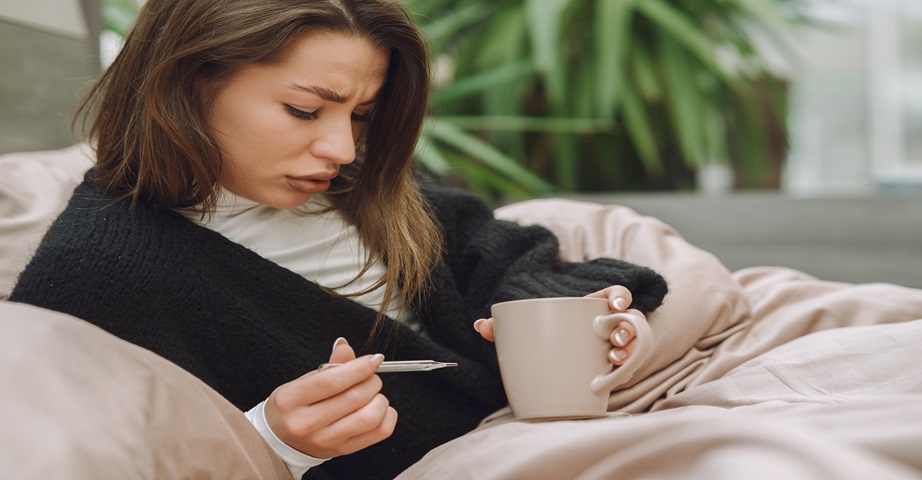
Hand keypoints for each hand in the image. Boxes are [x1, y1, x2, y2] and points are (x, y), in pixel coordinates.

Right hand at [263, 338, 397, 458]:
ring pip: (370, 417)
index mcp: (291, 400)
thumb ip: (328, 366)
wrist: (282, 441)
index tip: (374, 359)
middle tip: (370, 375)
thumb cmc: (294, 406)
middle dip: (372, 380)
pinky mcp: (343, 450)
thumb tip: (345, 346)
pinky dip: (388, 415)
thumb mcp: (302, 381)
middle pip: (355, 398)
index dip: (359, 367)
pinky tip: (378, 408)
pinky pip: (380, 432)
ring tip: (372, 393)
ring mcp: (326, 441)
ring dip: (380, 399)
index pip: (332, 381)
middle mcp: (307, 424)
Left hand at [474, 286, 643, 367]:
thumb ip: (504, 329)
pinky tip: (618, 376)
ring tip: (615, 358)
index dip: (620, 295)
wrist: (547, 372)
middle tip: (616, 340)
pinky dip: (626, 371)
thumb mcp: (525, 332)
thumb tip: (480, 325)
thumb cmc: (540, 342)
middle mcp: (608, 325)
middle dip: (628, 328)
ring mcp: (615, 347)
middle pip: (630, 319)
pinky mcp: (616, 369)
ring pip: (635, 343)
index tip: (614, 303)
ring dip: (631, 349)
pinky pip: (630, 367)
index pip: (614, 293)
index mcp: (590, 308)